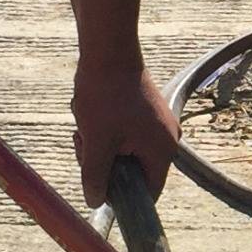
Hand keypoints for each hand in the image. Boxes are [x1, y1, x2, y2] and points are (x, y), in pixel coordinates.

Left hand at [71, 55, 178, 205]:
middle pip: (135, 172)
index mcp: (162, 150)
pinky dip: (107, 132)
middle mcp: (167, 138)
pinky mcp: (146, 112)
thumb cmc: (105, 95)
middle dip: (106, 165)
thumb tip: (95, 201)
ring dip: (102, 147)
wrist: (108, 50)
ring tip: (86, 126)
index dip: (124, 197)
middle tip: (85, 147)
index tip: (99, 188)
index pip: (150, 191)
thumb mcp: (96, 142)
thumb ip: (95, 177)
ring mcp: (157, 124)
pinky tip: (92, 116)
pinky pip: (126, 135)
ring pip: (126, 152)